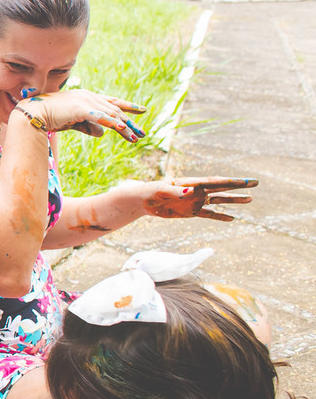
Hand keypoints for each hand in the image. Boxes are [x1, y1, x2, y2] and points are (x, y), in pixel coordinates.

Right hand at [16, 90, 145, 142]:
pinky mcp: (80, 108)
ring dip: (124, 127)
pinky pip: (100, 116)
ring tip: (134, 138)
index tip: (141, 110)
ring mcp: (85, 101)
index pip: (112, 102)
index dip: (128, 106)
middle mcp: (89, 97)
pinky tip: (121, 128)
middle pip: (115, 109)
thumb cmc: (51, 117)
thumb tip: (103, 133)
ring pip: (111, 114)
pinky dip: (112, 122)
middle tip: (142, 134)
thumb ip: (89, 126)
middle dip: (130, 122)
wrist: (33, 113)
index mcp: (88, 98)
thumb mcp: (74, 123)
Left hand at [141, 176, 256, 220]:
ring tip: (250, 199)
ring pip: (219, 201)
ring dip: (233, 201)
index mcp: (192, 183)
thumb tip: (192, 192)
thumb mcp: (162, 191)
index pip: (216, 182)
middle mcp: (197, 191)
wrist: (143, 200)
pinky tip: (232, 218)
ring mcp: (195, 202)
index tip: (247, 181)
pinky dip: (220, 216)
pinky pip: (209, 215)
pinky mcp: (191, 212)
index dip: (232, 181)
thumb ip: (177, 192)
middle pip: (222, 189)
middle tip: (255, 184)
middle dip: (238, 186)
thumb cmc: (151, 192)